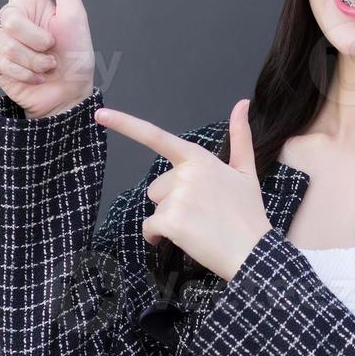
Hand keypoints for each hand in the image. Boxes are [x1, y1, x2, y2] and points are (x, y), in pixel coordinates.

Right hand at [0, 0, 95, 118]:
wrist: (68, 93)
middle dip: (36, 39)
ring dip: (32, 59)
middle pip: (8, 18)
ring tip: (45, 66)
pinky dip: (22, 71)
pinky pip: (0, 60)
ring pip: (5, 43)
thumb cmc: (76, 52)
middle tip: (52, 50)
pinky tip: (32, 76)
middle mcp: (7, 15)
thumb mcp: (74, 13)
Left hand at [94, 99, 272, 281]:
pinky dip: (158, 237)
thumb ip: (240, 136)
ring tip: (197, 226)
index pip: (156, 137)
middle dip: (171, 201)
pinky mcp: (170, 221)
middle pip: (156, 187)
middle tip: (201, 213)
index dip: (126, 124)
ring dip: (168, 220)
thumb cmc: (248, 213)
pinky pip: (149, 228)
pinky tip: (183, 239)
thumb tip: (242, 103)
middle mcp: (185, 173)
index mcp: (199, 158)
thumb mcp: (246, 171)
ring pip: (154, 208)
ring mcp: (177, 197)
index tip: (100, 115)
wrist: (253, 252)